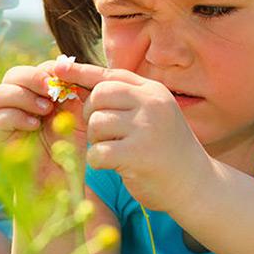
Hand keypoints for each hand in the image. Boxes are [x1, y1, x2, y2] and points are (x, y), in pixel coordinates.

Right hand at [0, 59, 87, 157]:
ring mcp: (6, 120)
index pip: (35, 69)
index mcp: (37, 94)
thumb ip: (74, 91)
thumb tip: (67, 67)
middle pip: (13, 75)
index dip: (48, 70)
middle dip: (33, 78)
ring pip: (0, 93)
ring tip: (45, 110)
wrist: (60, 180)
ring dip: (23, 96)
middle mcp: (18, 104)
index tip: (66, 78)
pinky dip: (18, 117)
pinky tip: (34, 126)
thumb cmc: (70, 148)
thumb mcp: (78, 115)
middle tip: (51, 90)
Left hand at [51, 61, 213, 212]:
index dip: (81, 72)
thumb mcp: (153, 116)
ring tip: (115, 151)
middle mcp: (151, 103)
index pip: (110, 75)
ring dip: (97, 141)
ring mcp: (146, 127)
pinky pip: (98, 152)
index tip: (57, 67)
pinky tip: (114, 166)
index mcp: (153, 91)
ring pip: (96, 124)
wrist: (197, 186)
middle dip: (91, 114)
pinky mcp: (138, 154)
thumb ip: (125, 100)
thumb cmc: (167, 151)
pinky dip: (99, 161)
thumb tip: (79, 82)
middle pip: (99, 96)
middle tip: (102, 133)